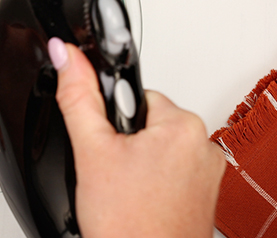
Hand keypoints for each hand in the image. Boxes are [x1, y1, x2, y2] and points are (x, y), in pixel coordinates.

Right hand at [48, 38, 225, 237]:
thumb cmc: (129, 225)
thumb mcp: (91, 152)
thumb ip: (77, 97)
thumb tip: (67, 55)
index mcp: (183, 125)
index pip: (136, 94)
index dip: (111, 118)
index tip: (108, 144)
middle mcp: (204, 145)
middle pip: (147, 121)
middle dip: (125, 142)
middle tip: (113, 173)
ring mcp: (209, 172)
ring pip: (158, 147)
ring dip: (138, 162)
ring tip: (126, 191)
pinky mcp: (206, 194)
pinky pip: (173, 171)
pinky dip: (154, 181)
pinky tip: (140, 201)